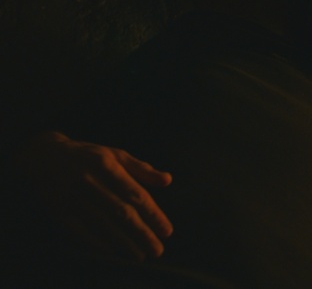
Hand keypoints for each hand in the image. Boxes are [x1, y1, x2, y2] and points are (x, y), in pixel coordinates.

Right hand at [12, 131, 172, 260]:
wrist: (45, 155)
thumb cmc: (89, 155)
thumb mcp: (116, 155)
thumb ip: (141, 169)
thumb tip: (168, 180)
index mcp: (107, 164)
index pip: (135, 194)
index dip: (152, 214)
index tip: (167, 231)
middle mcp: (90, 180)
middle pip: (120, 212)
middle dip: (141, 233)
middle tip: (157, 250)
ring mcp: (72, 195)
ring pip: (102, 223)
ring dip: (122, 242)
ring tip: (139, 255)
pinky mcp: (57, 208)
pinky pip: (78, 230)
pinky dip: (95, 242)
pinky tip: (111, 252)